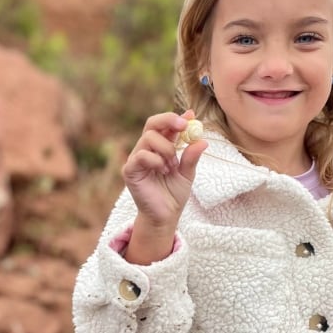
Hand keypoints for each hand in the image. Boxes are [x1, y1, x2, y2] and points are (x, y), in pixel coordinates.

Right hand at [121, 111, 207, 262]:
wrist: (165, 216)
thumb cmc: (174, 194)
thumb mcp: (188, 174)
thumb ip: (192, 157)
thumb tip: (203, 140)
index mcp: (160, 147)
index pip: (165, 125)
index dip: (176, 118)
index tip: (190, 116)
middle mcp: (146, 149)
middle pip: (152, 124)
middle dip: (168, 121)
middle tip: (183, 125)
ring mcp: (136, 159)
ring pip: (149, 138)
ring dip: (166, 149)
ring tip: (172, 165)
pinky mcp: (130, 170)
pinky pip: (141, 155)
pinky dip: (155, 160)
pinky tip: (162, 170)